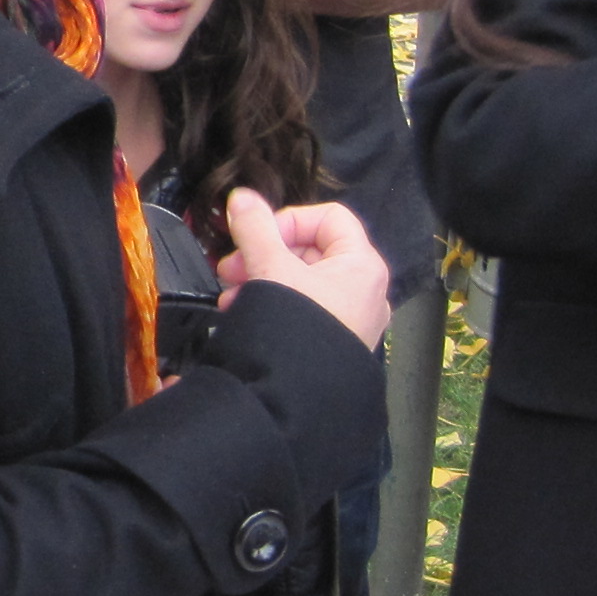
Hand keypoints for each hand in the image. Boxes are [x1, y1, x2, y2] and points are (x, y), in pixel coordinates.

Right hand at [216, 186, 391, 350]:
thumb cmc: (296, 326)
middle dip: (264, 253)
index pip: (330, 217)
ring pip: (303, 280)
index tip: (257, 237)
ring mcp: (352, 319)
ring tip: (231, 296)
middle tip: (230, 267)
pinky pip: (306, 308)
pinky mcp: (335, 341)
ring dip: (261, 279)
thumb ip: (254, 228)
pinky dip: (275, 303)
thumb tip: (241, 197)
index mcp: (362, 265)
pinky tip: (243, 315)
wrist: (297, 398)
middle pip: (312, 249)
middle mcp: (366, 290)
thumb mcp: (269, 268)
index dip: (289, 219)